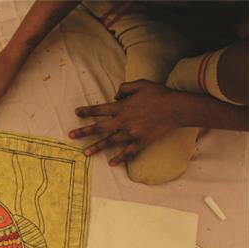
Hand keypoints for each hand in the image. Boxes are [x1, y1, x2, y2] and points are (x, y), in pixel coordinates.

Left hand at [69, 80, 184, 165]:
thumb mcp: (141, 84)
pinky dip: (120, 158)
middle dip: (84, 132)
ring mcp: (131, 133)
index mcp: (122, 107)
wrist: (177, 108)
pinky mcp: (141, 141)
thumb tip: (115, 96)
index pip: (99, 109)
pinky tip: (112, 163)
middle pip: (99, 128)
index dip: (87, 111)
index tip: (76, 113)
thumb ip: (124, 88)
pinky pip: (128, 152)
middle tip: (71, 136)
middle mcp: (123, 121)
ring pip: (110, 142)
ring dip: (96, 148)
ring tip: (85, 153)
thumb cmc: (159, 94)